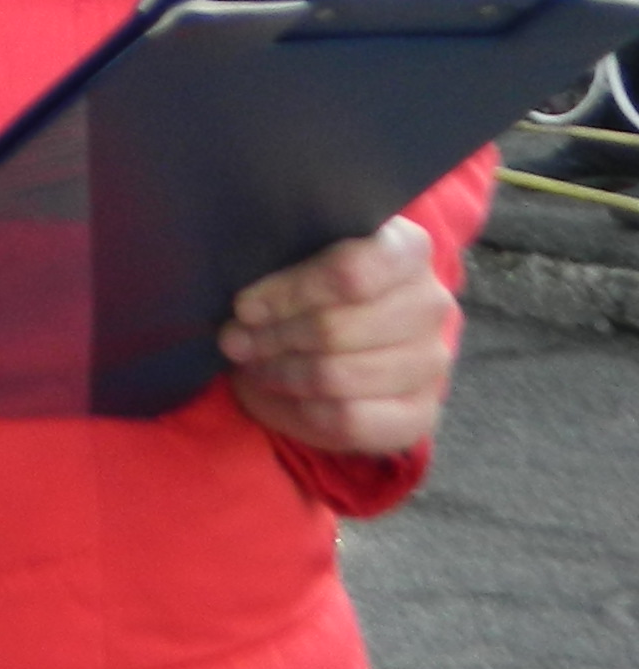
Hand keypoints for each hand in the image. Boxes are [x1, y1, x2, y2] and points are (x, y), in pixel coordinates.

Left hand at [221, 217, 452, 457]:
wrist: (341, 337)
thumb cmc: (310, 285)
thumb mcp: (295, 257)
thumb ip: (277, 266)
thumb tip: (245, 312)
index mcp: (406, 248)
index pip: (350, 272)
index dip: (289, 293)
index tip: (244, 306)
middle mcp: (431, 303)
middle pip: (336, 328)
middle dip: (274, 337)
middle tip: (235, 339)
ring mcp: (432, 361)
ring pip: (338, 376)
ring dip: (281, 372)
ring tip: (251, 361)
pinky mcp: (420, 412)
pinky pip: (350, 419)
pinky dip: (301, 408)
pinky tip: (281, 390)